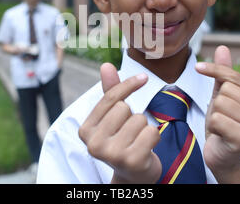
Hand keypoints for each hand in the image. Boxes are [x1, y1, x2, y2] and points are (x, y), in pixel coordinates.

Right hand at [78, 63, 161, 183]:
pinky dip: (154, 137)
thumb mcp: (114, 117)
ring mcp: (111, 154)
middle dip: (134, 116)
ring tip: (137, 141)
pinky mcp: (131, 161)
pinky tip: (146, 148)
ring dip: (144, 128)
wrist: (134, 174)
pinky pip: (151, 132)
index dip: (128, 85)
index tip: (143, 77)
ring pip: (139, 119)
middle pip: (125, 108)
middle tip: (130, 133)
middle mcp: (93, 144)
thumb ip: (111, 92)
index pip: (110, 97)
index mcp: (85, 130)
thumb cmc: (124, 140)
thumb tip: (106, 65)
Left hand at [195, 46, 239, 182]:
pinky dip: (212, 126)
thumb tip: (222, 47)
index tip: (198, 67)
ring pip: (220, 103)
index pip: (234, 76)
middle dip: (217, 103)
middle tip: (223, 118)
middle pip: (226, 90)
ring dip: (214, 115)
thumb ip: (224, 74)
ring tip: (223, 126)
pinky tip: (221, 134)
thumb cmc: (223, 124)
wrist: (222, 155)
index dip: (214, 70)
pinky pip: (216, 118)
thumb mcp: (222, 96)